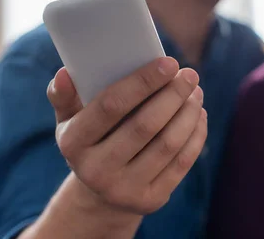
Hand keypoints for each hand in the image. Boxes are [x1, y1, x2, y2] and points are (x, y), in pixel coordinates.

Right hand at [47, 57, 206, 215]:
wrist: (100, 191)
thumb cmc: (90, 139)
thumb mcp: (70, 119)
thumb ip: (65, 95)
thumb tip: (64, 73)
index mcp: (73, 143)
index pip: (111, 105)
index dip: (143, 82)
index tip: (169, 62)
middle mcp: (95, 171)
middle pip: (145, 125)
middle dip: (173, 95)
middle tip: (190, 74)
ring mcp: (124, 190)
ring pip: (168, 144)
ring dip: (188, 113)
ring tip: (196, 92)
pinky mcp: (150, 200)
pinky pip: (182, 163)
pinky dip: (195, 134)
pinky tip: (199, 114)